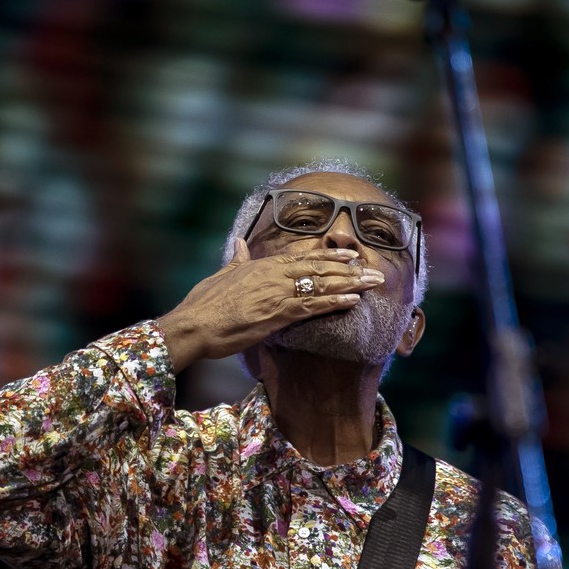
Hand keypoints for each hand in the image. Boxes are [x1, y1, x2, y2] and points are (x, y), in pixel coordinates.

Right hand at [157, 239, 384, 370]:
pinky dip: (333, 303)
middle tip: (374, 271)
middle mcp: (274, 276)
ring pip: (321, 286)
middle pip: (319, 269)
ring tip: (373, 284)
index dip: (330, 257)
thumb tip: (239, 243)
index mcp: (262, 266)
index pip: (303, 258)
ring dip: (350, 285)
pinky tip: (352, 302)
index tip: (350, 255)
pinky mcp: (277, 315)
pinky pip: (312, 308)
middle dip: (349, 270)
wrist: (194, 324)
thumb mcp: (221, 275)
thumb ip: (236, 260)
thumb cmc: (203, 303)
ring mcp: (277, 294)